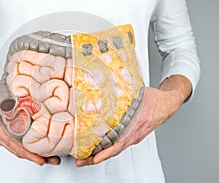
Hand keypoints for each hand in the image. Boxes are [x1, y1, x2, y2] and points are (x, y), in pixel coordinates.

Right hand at [0, 80, 60, 165]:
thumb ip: (5, 96)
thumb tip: (22, 96)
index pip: (11, 141)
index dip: (26, 151)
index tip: (38, 157)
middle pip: (17, 150)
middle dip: (35, 157)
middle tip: (53, 159)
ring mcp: (1, 138)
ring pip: (18, 150)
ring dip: (34, 155)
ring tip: (51, 158)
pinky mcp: (4, 137)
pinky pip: (17, 146)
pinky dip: (29, 150)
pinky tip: (40, 150)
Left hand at [76, 75, 191, 166]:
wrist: (167, 104)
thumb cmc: (155, 100)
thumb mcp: (139, 94)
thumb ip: (124, 92)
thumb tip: (107, 87)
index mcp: (136, 126)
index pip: (119, 143)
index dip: (106, 152)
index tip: (95, 158)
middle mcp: (134, 135)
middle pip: (113, 150)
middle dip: (95, 157)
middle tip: (81, 161)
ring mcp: (133, 137)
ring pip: (114, 149)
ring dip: (99, 154)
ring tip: (84, 157)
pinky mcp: (132, 136)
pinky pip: (118, 144)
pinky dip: (107, 149)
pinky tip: (96, 148)